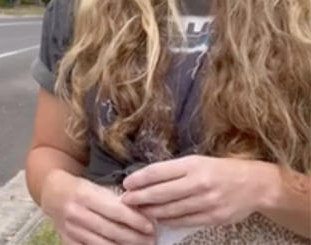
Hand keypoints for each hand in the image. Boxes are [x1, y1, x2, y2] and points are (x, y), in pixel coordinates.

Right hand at [41, 169, 155, 244]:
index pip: (115, 211)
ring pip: (103, 244)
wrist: (52, 194)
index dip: (135, 220)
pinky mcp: (68, 241)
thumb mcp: (95, 187)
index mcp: (84, 195)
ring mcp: (71, 230)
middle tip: (151, 240)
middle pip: (111, 230)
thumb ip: (114, 201)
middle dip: (135, 238)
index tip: (150, 226)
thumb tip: (142, 215)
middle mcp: (76, 214)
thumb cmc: (79, 188)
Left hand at [121, 155, 272, 227]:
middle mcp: (199, 183)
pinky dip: (168, 221)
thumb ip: (174, 170)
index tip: (126, 184)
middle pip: (160, 193)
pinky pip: (184, 221)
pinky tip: (158, 220)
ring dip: (151, 211)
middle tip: (126, 200)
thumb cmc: (221, 170)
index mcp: (193, 165)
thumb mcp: (198, 161)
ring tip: (138, 211)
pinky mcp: (214, 217)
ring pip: (170, 209)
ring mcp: (207, 202)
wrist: (256, 184)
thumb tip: (145, 179)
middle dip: (139, 198)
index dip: (138, 179)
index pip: (158, 172)